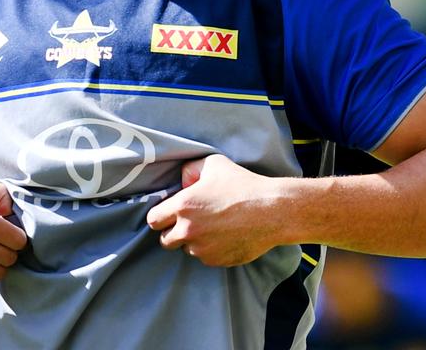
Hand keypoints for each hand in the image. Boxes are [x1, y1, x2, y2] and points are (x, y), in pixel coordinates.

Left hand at [145, 155, 285, 266]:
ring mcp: (202, 249)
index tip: (169, 214)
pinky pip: (205, 258)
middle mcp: (188, 231)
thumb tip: (181, 181)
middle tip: (188, 223)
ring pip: (187, 250)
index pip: (153, 220)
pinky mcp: (217, 261)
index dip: (160, 216)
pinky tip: (224, 235)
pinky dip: (210, 250)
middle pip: (165, 241)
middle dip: (173, 232)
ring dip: (193, 241)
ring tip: (212, 227)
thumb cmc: (243, 185)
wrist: (272, 211)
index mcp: (182, 207)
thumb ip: (190, 169)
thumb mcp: (214, 164)